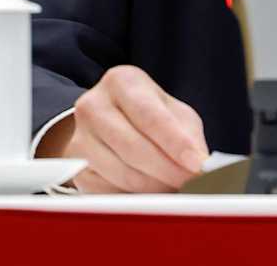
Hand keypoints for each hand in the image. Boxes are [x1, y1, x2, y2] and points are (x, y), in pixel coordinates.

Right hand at [44, 65, 208, 192]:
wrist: (104, 119)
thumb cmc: (146, 113)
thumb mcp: (171, 111)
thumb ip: (188, 135)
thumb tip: (201, 165)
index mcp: (121, 81)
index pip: (150, 116)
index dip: (175, 144)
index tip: (197, 164)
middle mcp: (93, 105)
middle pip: (133, 147)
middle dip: (167, 170)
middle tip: (190, 183)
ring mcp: (79, 138)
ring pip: (122, 173)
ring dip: (154, 187)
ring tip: (174, 186)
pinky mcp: (75, 168)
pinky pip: (109, 191)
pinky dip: (135, 196)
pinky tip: (150, 190)